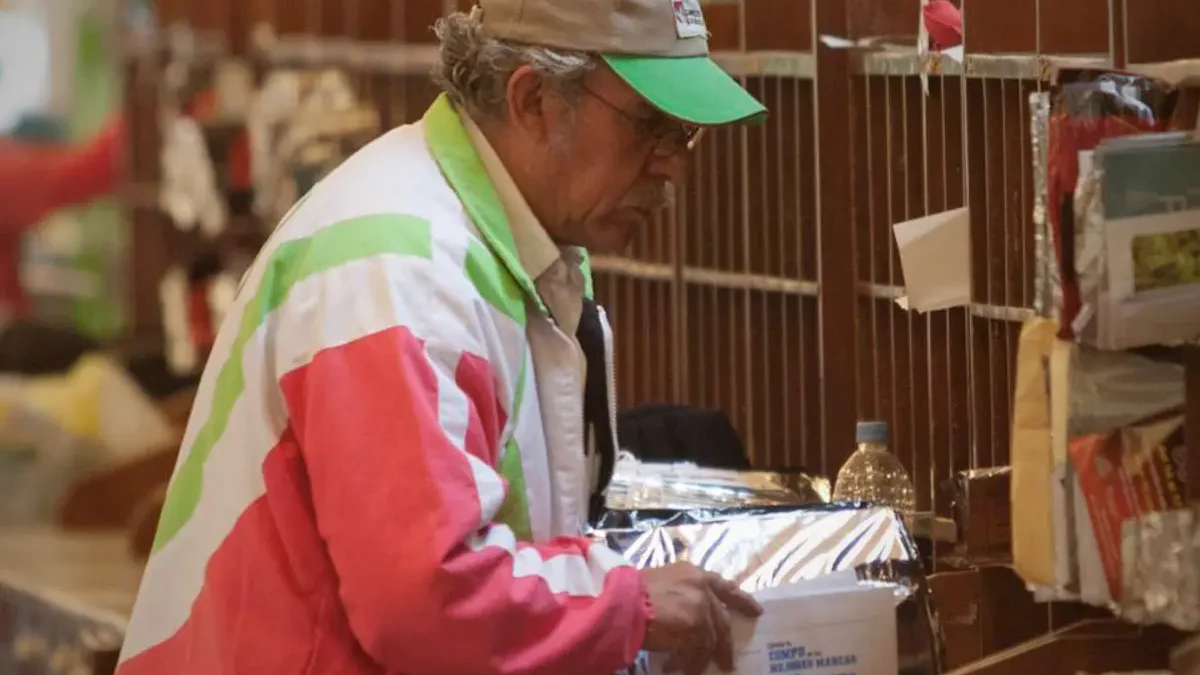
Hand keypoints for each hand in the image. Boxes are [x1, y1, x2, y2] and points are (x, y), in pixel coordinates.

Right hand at [640, 563, 762, 674]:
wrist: (622, 602)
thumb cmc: (632, 591)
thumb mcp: (662, 581)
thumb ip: (681, 592)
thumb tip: (690, 612)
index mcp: (693, 573)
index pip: (724, 586)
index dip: (742, 600)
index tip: (756, 611)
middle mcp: (701, 588)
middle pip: (721, 620)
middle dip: (725, 644)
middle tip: (728, 662)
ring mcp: (700, 607)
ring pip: (709, 640)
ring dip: (701, 659)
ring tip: (694, 671)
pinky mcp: (695, 626)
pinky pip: (698, 651)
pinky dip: (691, 663)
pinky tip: (682, 670)